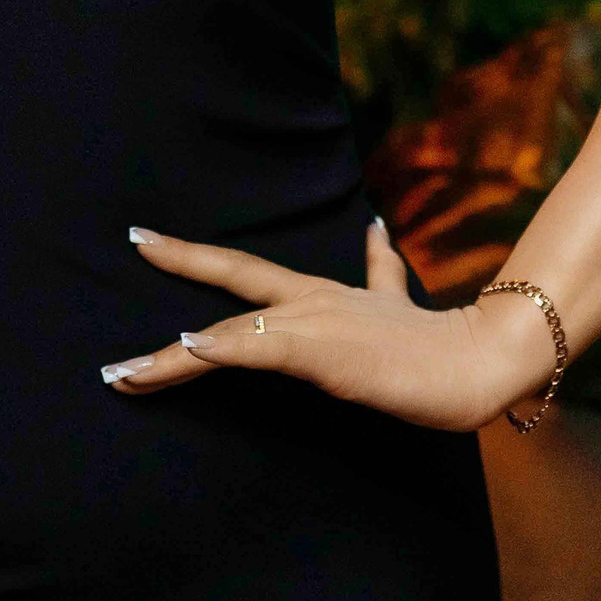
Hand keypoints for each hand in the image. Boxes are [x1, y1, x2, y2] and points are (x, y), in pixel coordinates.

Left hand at [100, 219, 552, 433]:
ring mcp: (314, 322)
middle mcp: (308, 300)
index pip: (242, 271)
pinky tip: (188, 345)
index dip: (194, 255)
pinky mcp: (323, 352)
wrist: (477, 360)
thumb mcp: (395, 301)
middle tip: (133, 241)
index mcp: (317, 294)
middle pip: (228, 279)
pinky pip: (260, 347)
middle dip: (177, 262)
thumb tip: (375, 228)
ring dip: (169, 357)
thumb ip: (378, 269)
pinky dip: (220, 346)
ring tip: (123, 373)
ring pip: (227, 333)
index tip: (147, 239)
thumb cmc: (434, 343)